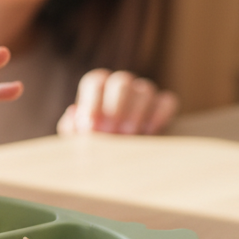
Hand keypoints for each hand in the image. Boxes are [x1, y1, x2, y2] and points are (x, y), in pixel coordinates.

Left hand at [57, 68, 176, 135]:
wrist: (116, 158)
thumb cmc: (93, 142)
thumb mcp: (77, 137)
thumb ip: (71, 126)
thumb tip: (73, 113)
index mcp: (97, 85)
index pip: (95, 81)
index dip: (92, 103)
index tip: (89, 128)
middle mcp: (121, 83)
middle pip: (122, 82)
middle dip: (115, 109)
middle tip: (110, 133)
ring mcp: (143, 91)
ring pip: (145, 90)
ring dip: (136, 114)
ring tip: (128, 136)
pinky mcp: (163, 103)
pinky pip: (166, 101)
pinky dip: (159, 116)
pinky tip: (148, 133)